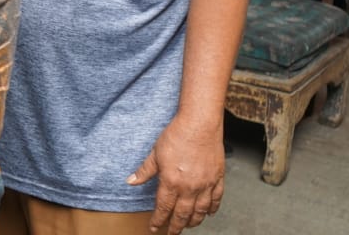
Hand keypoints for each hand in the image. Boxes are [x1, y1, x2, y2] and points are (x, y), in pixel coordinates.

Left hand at [128, 117, 224, 233]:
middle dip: (176, 226)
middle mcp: (189, 188)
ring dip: (193, 221)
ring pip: (200, 211)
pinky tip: (208, 213)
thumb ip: (144, 171)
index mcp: (171, 182)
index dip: (158, 220)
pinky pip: (216, 199)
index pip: (163, 208)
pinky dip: (212, 209)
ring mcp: (205, 184)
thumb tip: (131, 181)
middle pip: (182, 214)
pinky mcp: (218, 178)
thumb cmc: (176, 136)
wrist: (199, 125)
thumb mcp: (155, 153)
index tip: (155, 228)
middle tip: (171, 233)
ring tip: (188, 225)